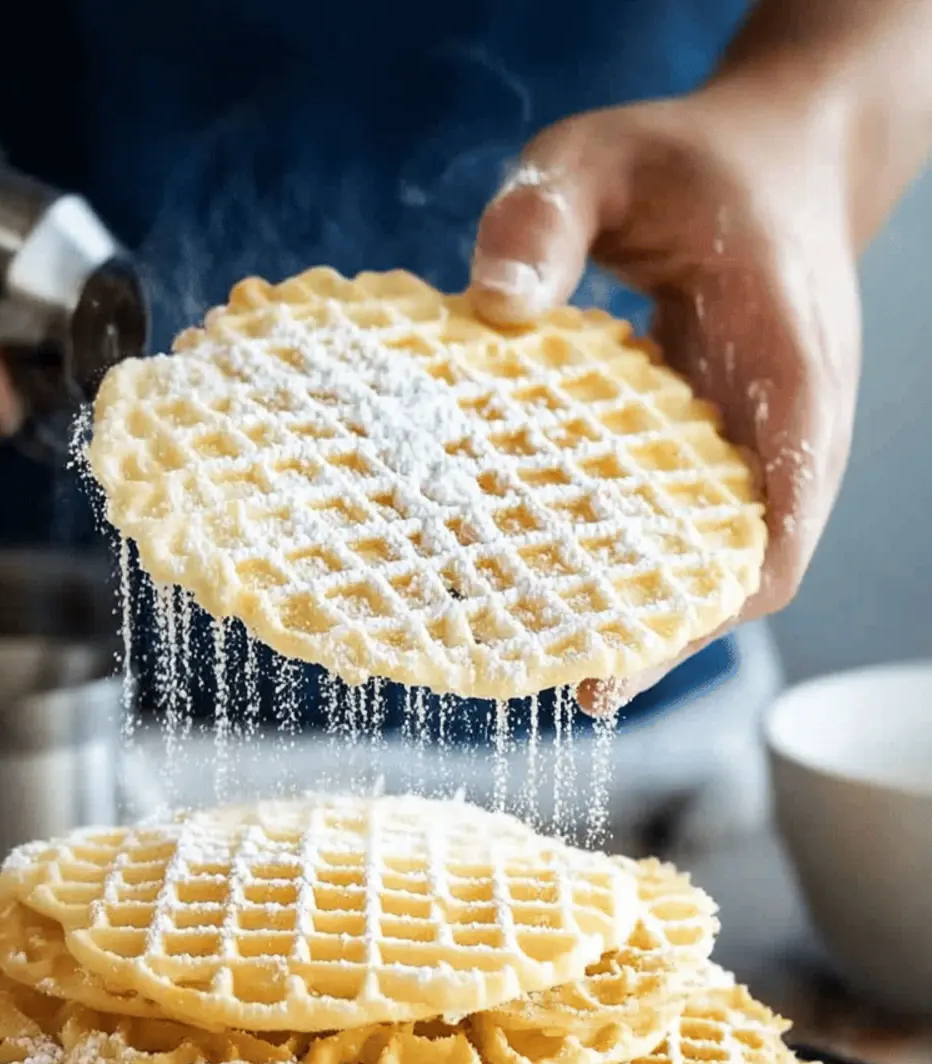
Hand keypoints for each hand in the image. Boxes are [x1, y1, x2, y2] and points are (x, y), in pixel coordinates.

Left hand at [469, 88, 861, 710]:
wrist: (778, 157)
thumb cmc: (692, 159)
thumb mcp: (603, 156)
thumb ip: (546, 215)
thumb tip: (491, 309)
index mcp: (788, 360)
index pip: (785, 507)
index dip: (721, 590)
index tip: (641, 647)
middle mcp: (791, 420)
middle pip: (748, 559)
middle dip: (671, 630)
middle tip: (581, 688)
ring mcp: (766, 440)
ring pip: (720, 551)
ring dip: (651, 605)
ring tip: (563, 661)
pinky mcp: (728, 445)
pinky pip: (691, 520)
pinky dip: (636, 557)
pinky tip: (562, 584)